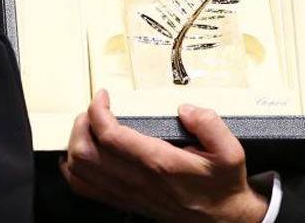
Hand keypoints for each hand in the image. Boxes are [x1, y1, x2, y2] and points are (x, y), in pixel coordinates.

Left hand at [61, 90, 268, 221]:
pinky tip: (80, 155)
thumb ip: (210, 124)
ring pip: (80, 171)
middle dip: (81, 124)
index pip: (111, 136)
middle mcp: (138, 180)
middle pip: (85, 152)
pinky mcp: (125, 202)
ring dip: (75, 144)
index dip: (98, 111)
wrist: (222, 220)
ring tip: (87, 127)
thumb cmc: (223, 185)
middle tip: (93, 110)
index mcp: (160, 163)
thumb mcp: (230, 151)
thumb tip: (186, 108)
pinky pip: (85, 188)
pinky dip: (74, 169)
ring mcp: (128, 194)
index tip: (102, 95)